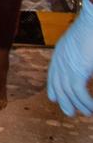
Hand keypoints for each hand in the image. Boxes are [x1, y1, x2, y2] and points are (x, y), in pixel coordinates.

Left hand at [48, 0, 92, 116]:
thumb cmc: (92, 29)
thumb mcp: (82, 45)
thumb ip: (81, 57)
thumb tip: (84, 66)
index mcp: (61, 52)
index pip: (53, 73)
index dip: (53, 87)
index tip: (54, 98)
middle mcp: (60, 59)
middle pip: (58, 84)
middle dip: (64, 100)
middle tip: (71, 113)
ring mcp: (67, 64)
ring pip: (69, 92)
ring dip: (79, 104)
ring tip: (88, 112)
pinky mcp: (77, 69)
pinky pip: (79, 92)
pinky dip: (87, 102)